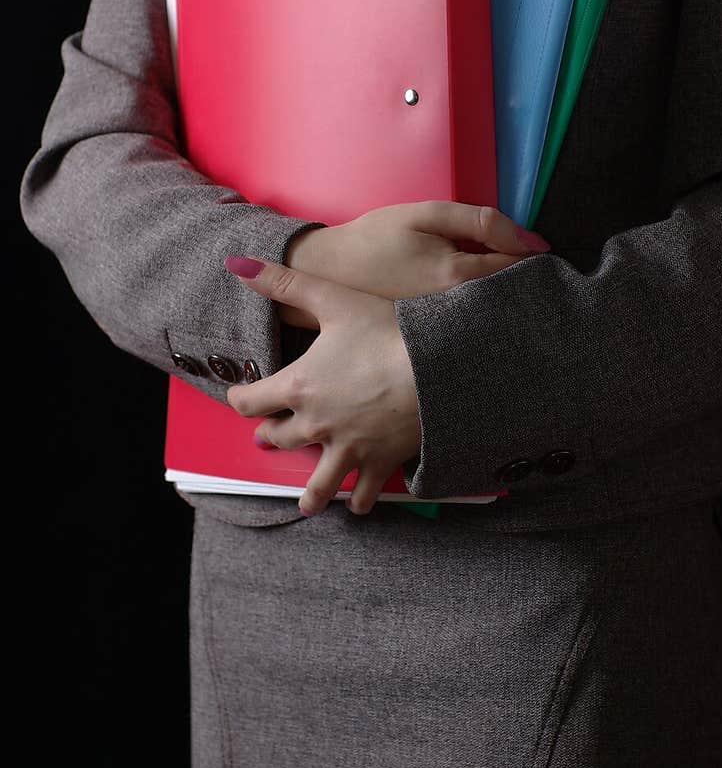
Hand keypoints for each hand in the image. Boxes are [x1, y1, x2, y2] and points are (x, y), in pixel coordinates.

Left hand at [224, 256, 421, 516]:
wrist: (438, 368)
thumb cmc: (387, 332)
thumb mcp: (334, 300)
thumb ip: (284, 283)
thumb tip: (237, 264)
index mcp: (299, 386)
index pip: (251, 401)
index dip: (241, 398)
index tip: (241, 396)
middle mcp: (317, 424)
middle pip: (280, 438)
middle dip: (272, 436)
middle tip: (269, 437)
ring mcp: (348, 448)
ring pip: (318, 483)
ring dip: (310, 493)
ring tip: (307, 502)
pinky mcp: (380, 462)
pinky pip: (366, 492)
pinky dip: (361, 500)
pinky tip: (359, 503)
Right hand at [279, 201, 550, 329]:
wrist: (325, 272)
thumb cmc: (374, 238)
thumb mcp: (425, 214)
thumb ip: (479, 221)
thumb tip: (532, 241)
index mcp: (456, 276)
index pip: (519, 269)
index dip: (535, 257)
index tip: (541, 251)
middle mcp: (453, 311)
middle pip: (511, 300)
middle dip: (527, 286)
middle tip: (530, 273)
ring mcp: (441, 331)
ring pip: (493, 318)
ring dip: (506, 303)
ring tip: (505, 288)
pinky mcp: (430, 341)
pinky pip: (471, 329)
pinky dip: (481, 317)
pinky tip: (475, 307)